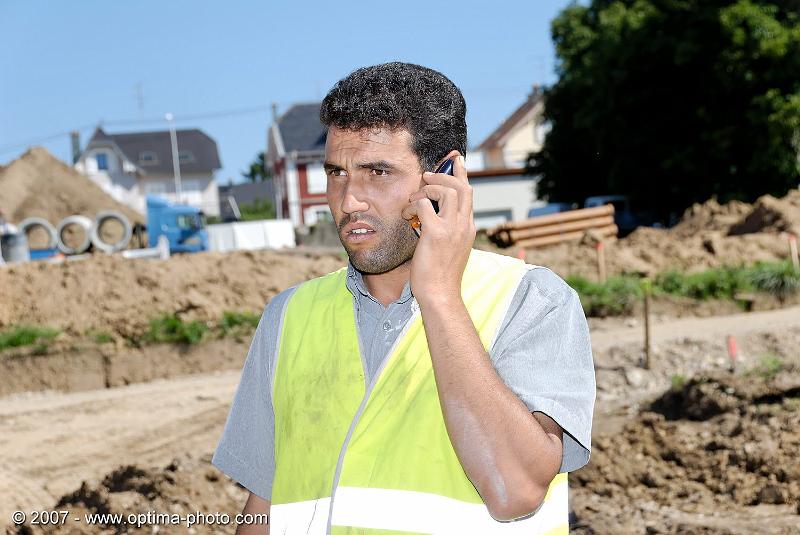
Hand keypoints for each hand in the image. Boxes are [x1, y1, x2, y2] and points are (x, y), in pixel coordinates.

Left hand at [402, 154, 475, 303]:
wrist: (440, 294)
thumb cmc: (440, 275)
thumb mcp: (450, 248)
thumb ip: (446, 229)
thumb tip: (429, 213)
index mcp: (468, 228)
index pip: (469, 193)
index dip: (462, 173)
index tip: (456, 159)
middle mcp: (464, 225)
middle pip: (462, 186)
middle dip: (444, 174)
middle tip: (426, 174)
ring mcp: (452, 228)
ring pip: (447, 191)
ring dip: (428, 188)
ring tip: (414, 197)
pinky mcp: (436, 233)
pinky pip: (424, 205)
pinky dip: (413, 205)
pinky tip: (407, 216)